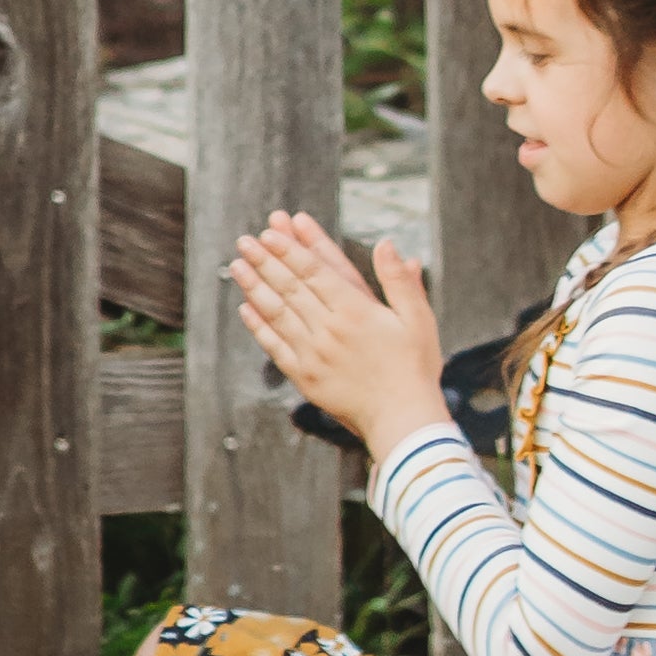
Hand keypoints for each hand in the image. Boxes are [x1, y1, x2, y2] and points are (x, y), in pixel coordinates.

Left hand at [226, 211, 448, 457]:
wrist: (404, 424)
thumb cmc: (415, 369)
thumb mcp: (418, 319)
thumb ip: (400, 280)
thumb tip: (386, 243)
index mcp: (356, 311)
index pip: (315, 271)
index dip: (290, 249)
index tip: (270, 231)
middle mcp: (330, 330)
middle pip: (291, 287)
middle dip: (265, 260)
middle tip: (244, 241)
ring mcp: (314, 355)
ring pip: (278, 313)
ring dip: (255, 287)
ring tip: (237, 266)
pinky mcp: (306, 378)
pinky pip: (276, 347)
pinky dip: (258, 326)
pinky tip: (246, 308)